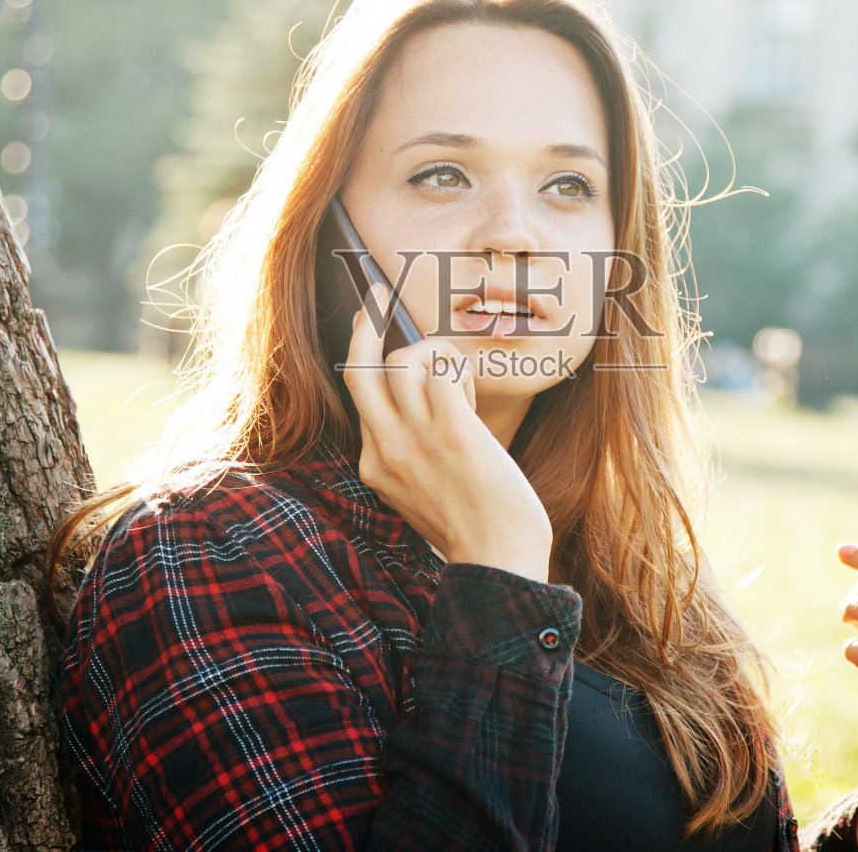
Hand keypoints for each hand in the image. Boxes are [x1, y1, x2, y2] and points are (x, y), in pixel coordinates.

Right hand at [343, 284, 552, 580]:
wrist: (498, 563)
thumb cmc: (476, 530)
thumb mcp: (423, 495)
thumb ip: (415, 458)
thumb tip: (436, 414)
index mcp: (374, 467)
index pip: (362, 399)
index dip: (386, 373)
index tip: (384, 342)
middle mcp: (384, 449)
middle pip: (359, 369)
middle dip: (366, 324)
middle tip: (377, 295)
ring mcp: (413, 438)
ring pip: (403, 361)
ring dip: (437, 357)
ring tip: (461, 386)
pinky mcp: (450, 429)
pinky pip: (441, 366)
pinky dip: (457, 364)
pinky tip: (471, 388)